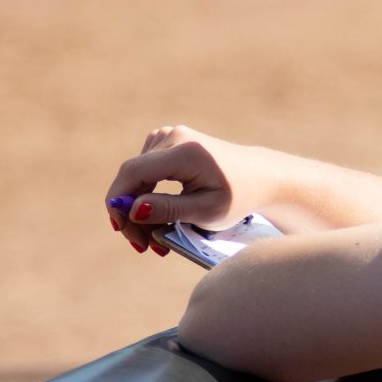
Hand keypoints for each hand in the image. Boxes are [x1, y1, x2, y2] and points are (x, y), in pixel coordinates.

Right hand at [105, 125, 282, 254]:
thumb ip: (169, 209)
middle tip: (142, 245)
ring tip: (153, 236)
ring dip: (137, 207)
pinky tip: (156, 217)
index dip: (119, 201)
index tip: (122, 230)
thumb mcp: (208, 211)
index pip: (133, 172)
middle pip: (132, 176)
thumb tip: (132, 208)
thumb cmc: (239, 196)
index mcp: (185, 152)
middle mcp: (174, 137)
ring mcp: (170, 136)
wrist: (261, 176)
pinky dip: (146, 195)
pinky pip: (145, 171)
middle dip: (129, 213)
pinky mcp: (169, 142)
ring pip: (136, 176)